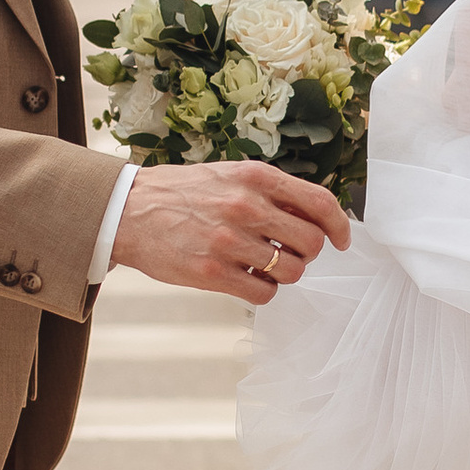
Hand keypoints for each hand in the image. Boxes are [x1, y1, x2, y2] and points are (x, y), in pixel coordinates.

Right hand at [109, 162, 350, 303]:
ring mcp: (229, 241)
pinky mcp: (211, 272)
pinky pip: (264, 293)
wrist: (127, 210)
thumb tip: (315, 216)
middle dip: (307, 253)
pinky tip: (247, 279)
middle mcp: (246, 206)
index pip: (320, 203)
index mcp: (255, 177)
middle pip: (311, 242)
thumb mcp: (230, 175)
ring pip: (291, 272)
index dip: (340, 225)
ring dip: (285, 274)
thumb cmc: (183, 194)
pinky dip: (263, 291)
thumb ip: (271, 191)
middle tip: (290, 253)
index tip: (341, 240)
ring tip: (263, 265)